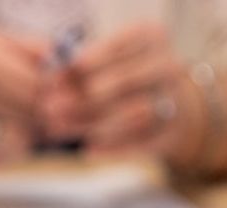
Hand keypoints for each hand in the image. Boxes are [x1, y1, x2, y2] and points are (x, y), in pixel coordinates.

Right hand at [0, 28, 50, 163]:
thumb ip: (29, 49)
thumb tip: (73, 65)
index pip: (41, 81)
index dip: (59, 94)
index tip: (63, 98)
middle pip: (34, 111)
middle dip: (49, 117)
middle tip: (50, 117)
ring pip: (23, 138)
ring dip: (33, 136)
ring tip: (27, 126)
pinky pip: (4, 156)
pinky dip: (13, 150)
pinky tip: (4, 138)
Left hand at [41, 23, 198, 160]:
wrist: (173, 108)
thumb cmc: (127, 77)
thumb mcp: (108, 63)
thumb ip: (83, 69)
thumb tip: (52, 81)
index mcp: (152, 37)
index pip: (117, 47)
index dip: (84, 64)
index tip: (55, 79)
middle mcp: (169, 66)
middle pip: (123, 82)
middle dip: (82, 97)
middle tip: (50, 110)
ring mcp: (176, 101)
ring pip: (131, 114)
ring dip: (91, 124)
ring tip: (59, 130)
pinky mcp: (173, 134)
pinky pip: (142, 144)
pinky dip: (114, 149)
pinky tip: (88, 151)